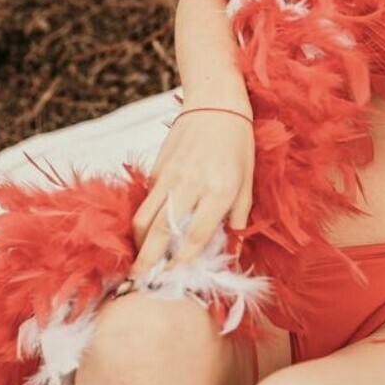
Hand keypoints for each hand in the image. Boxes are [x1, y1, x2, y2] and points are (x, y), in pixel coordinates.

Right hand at [127, 108, 254, 282]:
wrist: (216, 104)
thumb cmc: (238, 144)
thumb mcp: (248, 181)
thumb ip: (239, 215)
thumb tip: (233, 247)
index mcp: (220, 191)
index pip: (197, 234)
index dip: (183, 260)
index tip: (173, 278)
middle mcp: (192, 185)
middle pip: (163, 231)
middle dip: (149, 259)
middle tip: (139, 281)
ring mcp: (171, 176)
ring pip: (146, 216)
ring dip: (139, 243)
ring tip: (136, 262)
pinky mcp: (158, 168)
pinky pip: (147, 199)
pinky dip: (143, 218)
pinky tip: (144, 232)